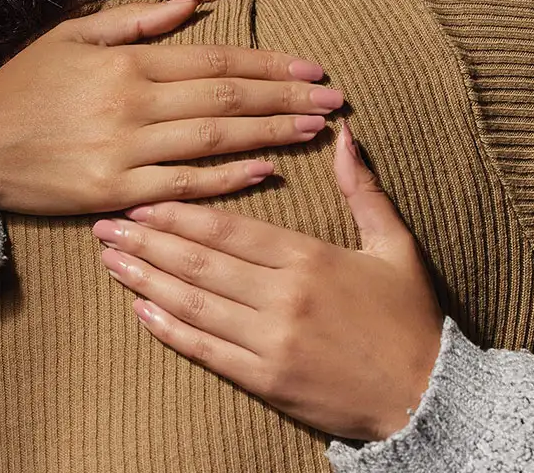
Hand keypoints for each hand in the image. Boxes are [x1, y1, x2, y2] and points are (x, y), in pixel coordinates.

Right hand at [0, 0, 342, 214]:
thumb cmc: (22, 87)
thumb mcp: (73, 36)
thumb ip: (135, 21)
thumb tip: (193, 5)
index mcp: (127, 64)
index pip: (214, 60)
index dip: (269, 64)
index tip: (312, 68)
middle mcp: (133, 105)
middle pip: (226, 99)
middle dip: (286, 98)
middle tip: (334, 100)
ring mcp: (125, 151)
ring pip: (214, 141)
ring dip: (271, 134)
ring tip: (315, 130)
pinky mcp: (114, 192)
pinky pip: (183, 187)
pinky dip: (228, 180)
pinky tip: (266, 171)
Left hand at [91, 126, 442, 441]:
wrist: (428, 398)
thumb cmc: (411, 320)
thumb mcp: (395, 247)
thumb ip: (364, 191)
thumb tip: (344, 135)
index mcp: (310, 258)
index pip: (229, 228)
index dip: (179, 212)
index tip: (142, 200)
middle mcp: (283, 297)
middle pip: (200, 261)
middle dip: (147, 240)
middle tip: (106, 225)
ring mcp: (271, 341)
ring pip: (194, 303)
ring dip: (146, 279)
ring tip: (110, 261)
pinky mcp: (266, 381)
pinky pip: (206, 350)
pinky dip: (169, 330)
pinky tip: (140, 310)